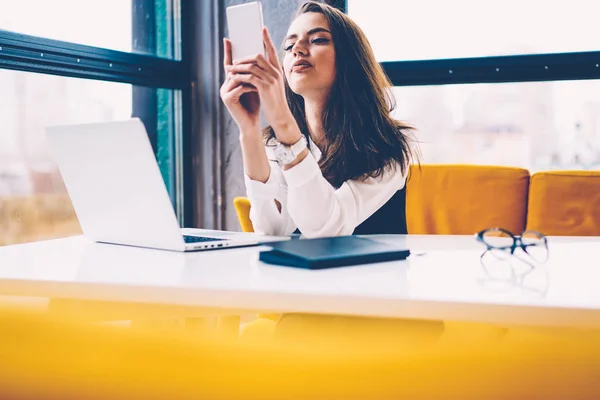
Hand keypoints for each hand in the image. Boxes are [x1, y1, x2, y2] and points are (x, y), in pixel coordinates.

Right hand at [220, 38, 260, 132]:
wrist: (251, 124)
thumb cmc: (254, 104)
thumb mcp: (254, 85)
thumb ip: (252, 74)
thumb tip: (257, 56)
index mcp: (230, 81)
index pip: (229, 64)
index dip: (228, 51)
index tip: (228, 38)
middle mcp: (224, 85)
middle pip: (234, 69)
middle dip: (244, 63)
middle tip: (253, 55)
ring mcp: (224, 92)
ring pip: (237, 78)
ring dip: (250, 77)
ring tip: (261, 76)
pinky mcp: (227, 99)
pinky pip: (239, 88)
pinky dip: (249, 87)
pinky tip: (257, 88)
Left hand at [225, 27, 298, 142]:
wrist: (280, 116)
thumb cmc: (274, 102)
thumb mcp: (273, 86)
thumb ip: (266, 75)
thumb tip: (255, 67)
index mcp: (278, 70)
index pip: (272, 51)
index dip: (267, 39)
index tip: (263, 29)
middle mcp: (275, 73)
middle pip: (258, 56)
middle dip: (243, 57)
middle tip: (233, 60)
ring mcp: (271, 80)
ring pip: (251, 66)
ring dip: (238, 67)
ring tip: (229, 69)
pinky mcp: (265, 87)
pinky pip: (249, 77)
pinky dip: (240, 76)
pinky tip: (233, 77)